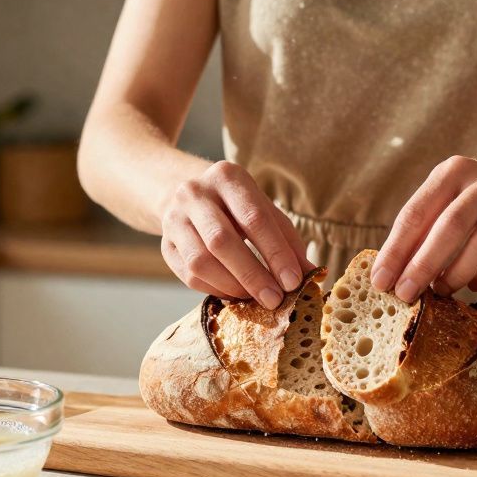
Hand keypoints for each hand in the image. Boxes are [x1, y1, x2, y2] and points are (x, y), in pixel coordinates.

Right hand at [160, 161, 310, 307]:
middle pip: (222, 241)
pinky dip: (216, 289)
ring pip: (200, 262)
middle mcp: (195, 193)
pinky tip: (235, 294)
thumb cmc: (237, 206)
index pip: (254, 217)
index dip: (275, 253)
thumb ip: (287, 240)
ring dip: (232, 286)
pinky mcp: (165, 244)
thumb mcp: (265, 210)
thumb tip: (311, 274)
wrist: (186, 195)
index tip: (293, 281)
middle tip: (275, 299)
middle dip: (252, 275)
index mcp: (227, 177)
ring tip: (256, 298)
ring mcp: (174, 218)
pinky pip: (188, 275)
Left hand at [371, 156, 476, 302]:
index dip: (396, 250)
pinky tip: (475, 285)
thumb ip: (421, 229)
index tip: (380, 281)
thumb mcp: (446, 199)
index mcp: (452, 171)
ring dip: (457, 273)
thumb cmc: (472, 201)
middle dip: (423, 265)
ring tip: (440, 291)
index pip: (416, 212)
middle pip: (450, 226)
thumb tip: (389, 274)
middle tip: (405, 294)